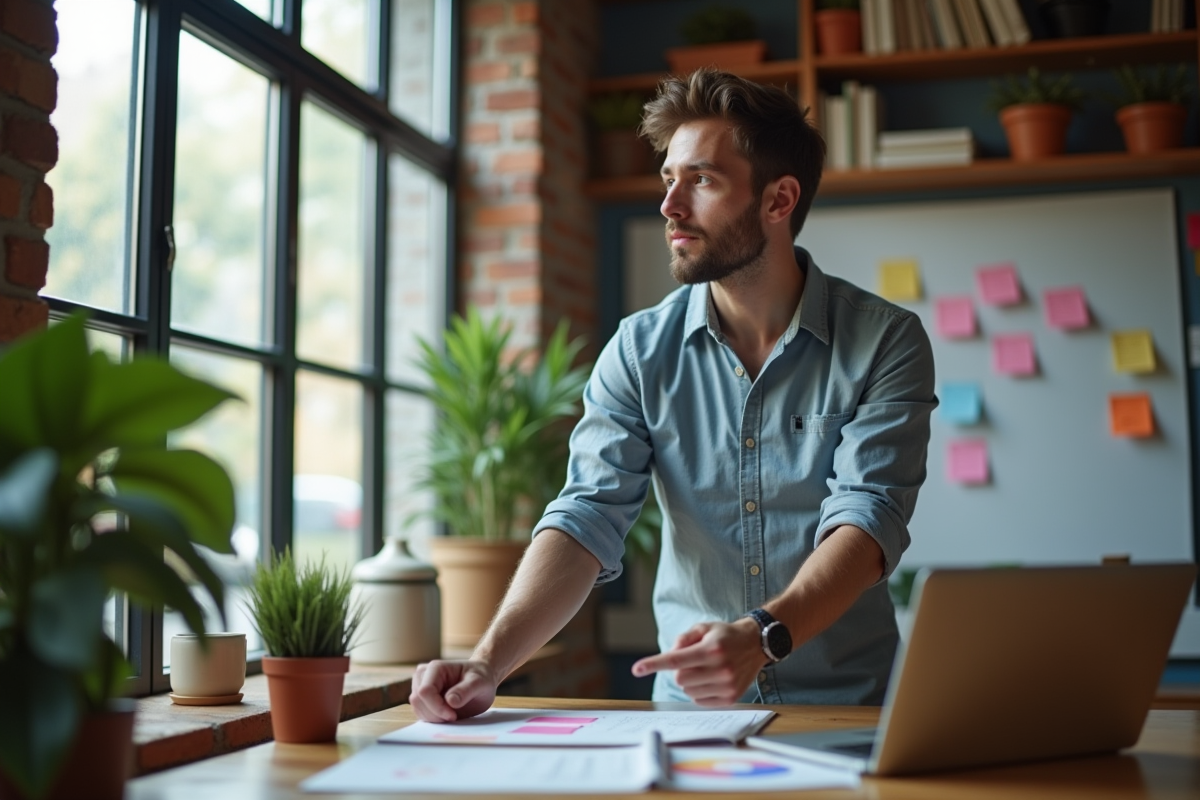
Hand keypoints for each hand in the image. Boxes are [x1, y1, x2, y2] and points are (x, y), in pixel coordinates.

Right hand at [408, 659, 497, 721]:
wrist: (481, 678)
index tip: (453, 716)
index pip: (425, 691)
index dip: (436, 707)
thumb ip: (466, 691)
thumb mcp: (479, 683)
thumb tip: (450, 701)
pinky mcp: (422, 699)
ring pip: (417, 708)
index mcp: (435, 668)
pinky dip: (433, 719)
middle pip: (418, 700)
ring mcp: (420, 686)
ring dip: (434, 718)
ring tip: (453, 715)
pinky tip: (448, 715)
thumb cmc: (481, 678)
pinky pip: (421, 713)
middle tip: (454, 717)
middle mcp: (423, 675)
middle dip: (435, 714)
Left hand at [630, 618, 764, 705]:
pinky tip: (710, 679)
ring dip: (689, 682)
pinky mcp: (731, 698)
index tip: (636, 669)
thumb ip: (682, 640)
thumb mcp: (703, 628)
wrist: (755, 644)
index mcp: (711, 649)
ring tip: (704, 669)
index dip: (654, 664)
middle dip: (679, 671)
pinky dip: (699, 691)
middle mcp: (721, 668)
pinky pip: (700, 701)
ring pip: (688, 692)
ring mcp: (727, 685)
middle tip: (692, 661)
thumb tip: (668, 658)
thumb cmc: (724, 636)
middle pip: (679, 679)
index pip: (676, 660)